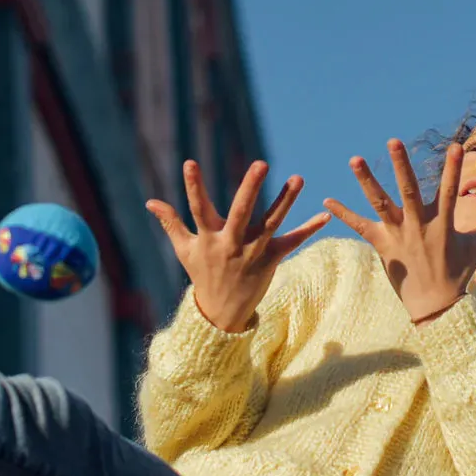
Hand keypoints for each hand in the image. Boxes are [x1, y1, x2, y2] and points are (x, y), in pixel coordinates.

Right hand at [146, 159, 329, 332]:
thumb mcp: (184, 249)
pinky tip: (325, 214)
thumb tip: (150, 201)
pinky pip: (292, 242)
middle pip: (242, 212)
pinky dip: (309, 229)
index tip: (190, 162)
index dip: (193, 186)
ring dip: (285, 200)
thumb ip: (170, 222)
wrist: (222, 314)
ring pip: (272, 222)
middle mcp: (232, 243)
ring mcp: (253, 252)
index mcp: (209, 238)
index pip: (198, 207)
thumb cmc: (202, 274)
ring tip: (298, 177)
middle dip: (251, 187)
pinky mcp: (271, 259)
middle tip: (261, 163)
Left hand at [324, 140, 475, 323]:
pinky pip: (359, 226)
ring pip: (380, 203)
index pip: (449, 190)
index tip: (455, 145)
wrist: (436, 305)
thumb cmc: (458, 273)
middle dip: (401, 165)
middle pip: (408, 190)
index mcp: (442, 223)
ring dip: (366, 180)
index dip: (453, 168)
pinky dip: (343, 213)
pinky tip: (327, 199)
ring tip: (354, 159)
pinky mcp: (382, 245)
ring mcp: (398, 235)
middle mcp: (418, 226)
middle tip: (393, 140)